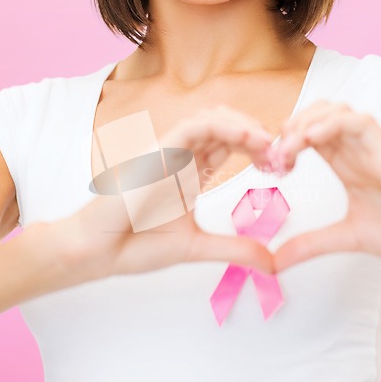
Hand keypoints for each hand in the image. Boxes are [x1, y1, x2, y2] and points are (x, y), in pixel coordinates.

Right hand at [46, 105, 275, 281]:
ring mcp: (168, 151)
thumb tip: (273, 263)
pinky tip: (246, 138)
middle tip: (283, 154)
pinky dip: (221, 126)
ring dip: (244, 125)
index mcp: (191, 173)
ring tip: (269, 145)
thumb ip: (235, 250)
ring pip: (212, 118)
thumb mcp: (198, 248)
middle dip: (258, 135)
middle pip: (227, 127)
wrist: (97, 253)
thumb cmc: (136, 245)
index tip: (282, 168)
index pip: (230, 145)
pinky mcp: (156, 151)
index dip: (259, 150)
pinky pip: (192, 126)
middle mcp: (182, 156)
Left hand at [270, 101, 380, 269]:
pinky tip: (312, 139)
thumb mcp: (344, 238)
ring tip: (290, 148)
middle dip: (290, 127)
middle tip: (276, 154)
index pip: (307, 134)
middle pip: (315, 114)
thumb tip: (274, 262)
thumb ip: (308, 245)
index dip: (284, 142)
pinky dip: (331, 124)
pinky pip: (358, 122)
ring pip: (334, 110)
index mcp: (343, 163)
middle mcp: (354, 150)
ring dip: (306, 122)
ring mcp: (370, 148)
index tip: (271, 165)